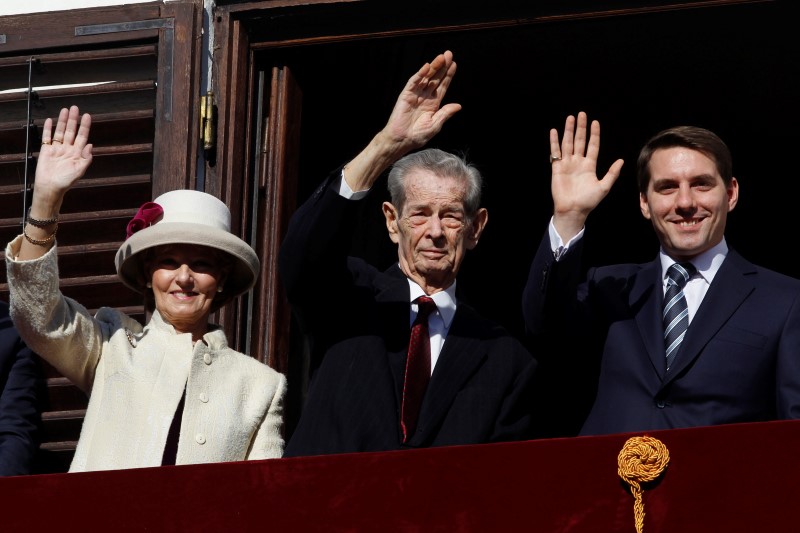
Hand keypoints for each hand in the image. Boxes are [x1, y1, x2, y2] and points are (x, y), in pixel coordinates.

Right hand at [35, 105, 92, 201]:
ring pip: (60, 131)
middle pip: (71, 131)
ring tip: (65, 110)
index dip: (85, 126)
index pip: (82, 136)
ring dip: (62, 121)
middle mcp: (68, 149)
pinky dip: (48, 129)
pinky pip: (47, 137)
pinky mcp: (46, 150)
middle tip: (75, 108)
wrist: (50, 187)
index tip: (87, 116)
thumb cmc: (66, 181)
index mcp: (77, 153)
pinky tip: (50, 121)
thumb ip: (86, 158)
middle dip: (73, 119)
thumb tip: (91, 145)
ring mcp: (57, 148)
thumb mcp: (79, 171)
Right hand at [343, 51, 460, 190]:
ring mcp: (415, 95)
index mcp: (433, 104)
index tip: (454, 64)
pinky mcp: (406, 95)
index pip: (442, 86)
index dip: (448, 75)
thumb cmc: (418, 135)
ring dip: (433, 67)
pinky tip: (427, 66)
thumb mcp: (435, 124)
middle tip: (449, 54)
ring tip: (441, 57)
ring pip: (426, 78)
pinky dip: (420, 74)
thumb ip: (445, 113)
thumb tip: (458, 106)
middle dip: (442, 67)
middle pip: (435, 78)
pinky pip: (413, 82)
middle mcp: (425, 97)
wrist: (402, 140)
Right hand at [549, 112, 623, 240]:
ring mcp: (567, 164)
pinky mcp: (557, 168)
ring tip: (570, 118)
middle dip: (581, 128)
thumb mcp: (604, 187)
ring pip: (568, 143)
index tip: (595, 122)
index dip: (594, 134)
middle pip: (580, 141)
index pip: (593, 146)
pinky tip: (555, 131)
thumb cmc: (588, 201)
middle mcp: (578, 162)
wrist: (573, 210)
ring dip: (569, 131)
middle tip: (581, 114)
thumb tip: (621, 160)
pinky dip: (554, 142)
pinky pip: (556, 152)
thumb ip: (612, 173)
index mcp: (589, 165)